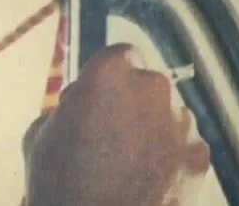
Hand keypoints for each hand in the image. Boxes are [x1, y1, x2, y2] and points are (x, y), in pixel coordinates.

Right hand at [22, 44, 210, 205]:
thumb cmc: (60, 184)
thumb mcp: (40, 133)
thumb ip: (67, 106)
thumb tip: (79, 104)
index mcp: (109, 73)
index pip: (119, 55)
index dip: (108, 76)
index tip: (99, 95)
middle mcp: (152, 88)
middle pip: (146, 83)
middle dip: (131, 101)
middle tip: (108, 133)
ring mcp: (180, 122)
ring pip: (167, 113)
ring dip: (151, 128)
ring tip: (126, 162)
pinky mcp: (199, 156)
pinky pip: (182, 144)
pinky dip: (169, 156)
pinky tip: (145, 177)